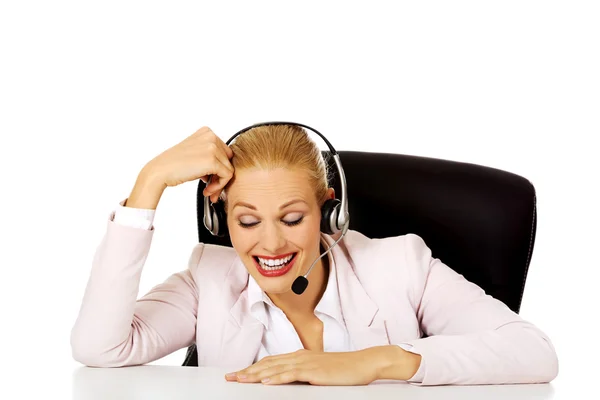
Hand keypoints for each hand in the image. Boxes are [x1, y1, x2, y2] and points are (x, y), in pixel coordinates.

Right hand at [143, 126, 233, 202]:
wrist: (160, 171)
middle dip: (220, 176)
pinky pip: (227, 176)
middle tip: (210, 186)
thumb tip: (224, 167)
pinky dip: (219, 186)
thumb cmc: (174, 164)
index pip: (224, 152)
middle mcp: (211, 136)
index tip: (211, 178)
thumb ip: (210, 154)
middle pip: (228, 160)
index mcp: (206, 132)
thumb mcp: (195, 151)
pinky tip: (207, 190)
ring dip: (219, 183)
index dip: (219, 167)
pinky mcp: (212, 161)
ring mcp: (212, 147)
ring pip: (229, 169)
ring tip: (207, 190)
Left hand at [225, 348, 394, 385]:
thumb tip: (288, 380)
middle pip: (268, 364)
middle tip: (230, 377)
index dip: (253, 367)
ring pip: (275, 368)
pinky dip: (276, 378)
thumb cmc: (344, 369)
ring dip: (256, 374)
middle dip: (248, 371)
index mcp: (300, 356)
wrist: (363, 363)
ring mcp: (306, 363)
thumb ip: (303, 373)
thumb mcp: (319, 370)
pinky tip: (265, 381)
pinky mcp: (313, 371)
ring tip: (241, 379)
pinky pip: (291, 374)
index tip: (239, 373)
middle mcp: (299, 357)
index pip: (271, 362)